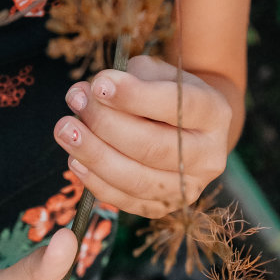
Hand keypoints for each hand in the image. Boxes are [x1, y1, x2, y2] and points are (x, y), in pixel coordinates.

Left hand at [53, 54, 232, 217]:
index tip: (98, 84)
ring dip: (95, 155)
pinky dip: (97, 182)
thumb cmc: (165, 90)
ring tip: (66, 130)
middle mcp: (209, 156)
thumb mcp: (157, 72)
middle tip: (76, 102)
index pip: (175, 105)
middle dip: (107, 125)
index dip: (134, 96)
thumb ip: (129, 79)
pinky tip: (75, 160)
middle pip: (153, 147)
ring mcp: (189, 187)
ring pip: (138, 180)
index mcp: (213, 112)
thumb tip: (89, 92)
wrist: (189, 126)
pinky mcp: (166, 208)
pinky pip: (127, 202)